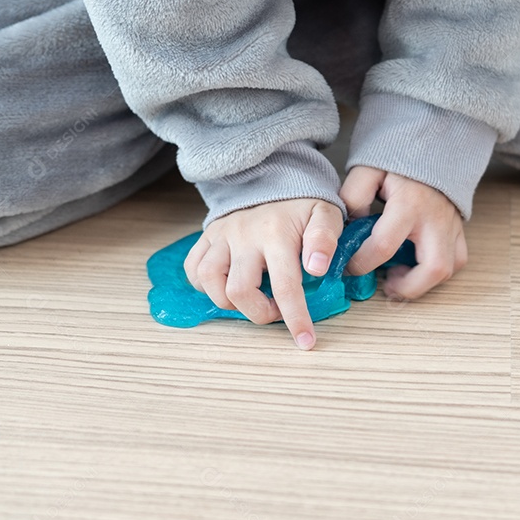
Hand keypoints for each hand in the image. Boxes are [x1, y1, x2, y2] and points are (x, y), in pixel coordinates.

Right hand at [183, 198, 342, 349]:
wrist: (274, 178)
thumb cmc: (303, 205)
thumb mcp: (326, 215)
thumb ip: (325, 240)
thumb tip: (316, 269)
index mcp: (276, 234)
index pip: (285, 286)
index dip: (295, 319)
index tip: (305, 341)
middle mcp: (243, 235)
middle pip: (237, 291)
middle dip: (258, 313)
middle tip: (276, 310)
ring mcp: (221, 235)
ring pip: (208, 281)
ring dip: (227, 301)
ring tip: (250, 298)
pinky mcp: (207, 235)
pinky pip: (193, 268)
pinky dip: (205, 285)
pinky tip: (226, 285)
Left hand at [340, 166, 466, 300]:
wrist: (433, 139)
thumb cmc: (397, 157)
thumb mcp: (367, 169)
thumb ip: (353, 197)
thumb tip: (349, 228)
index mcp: (408, 204)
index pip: (383, 247)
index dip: (361, 264)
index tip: (349, 266)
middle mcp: (435, 219)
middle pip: (433, 269)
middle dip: (407, 288)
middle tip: (385, 285)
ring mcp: (451, 225)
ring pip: (448, 269)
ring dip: (423, 282)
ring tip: (399, 276)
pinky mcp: (458, 227)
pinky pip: (458, 259)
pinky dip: (439, 270)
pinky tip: (417, 265)